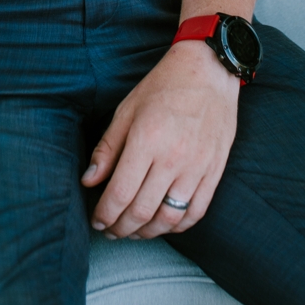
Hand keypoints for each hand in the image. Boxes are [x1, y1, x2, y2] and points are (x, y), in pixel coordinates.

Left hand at [81, 40, 238, 237]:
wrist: (209, 71)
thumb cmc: (164, 86)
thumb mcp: (127, 110)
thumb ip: (107, 148)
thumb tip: (89, 181)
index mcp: (146, 140)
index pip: (120, 194)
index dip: (104, 215)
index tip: (97, 222)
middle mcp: (173, 158)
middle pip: (142, 212)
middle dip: (121, 228)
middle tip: (111, 231)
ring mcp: (197, 167)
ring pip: (169, 218)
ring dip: (148, 233)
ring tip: (134, 231)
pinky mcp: (215, 171)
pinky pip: (196, 211)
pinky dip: (178, 226)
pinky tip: (163, 224)